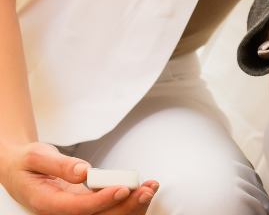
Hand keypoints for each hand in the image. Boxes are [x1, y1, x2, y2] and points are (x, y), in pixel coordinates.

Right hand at [1, 142, 157, 213]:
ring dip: (129, 206)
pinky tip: (142, 188)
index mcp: (46, 203)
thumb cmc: (27, 163)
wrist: (19, 170)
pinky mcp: (83, 205)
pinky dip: (125, 201)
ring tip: (150, 188)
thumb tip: (83, 171)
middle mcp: (61, 213)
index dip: (101, 201)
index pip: (77, 208)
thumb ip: (60, 165)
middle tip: (147, 190)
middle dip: (123, 207)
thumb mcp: (37, 156)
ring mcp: (73, 211)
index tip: (122, 189)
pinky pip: (105, 209)